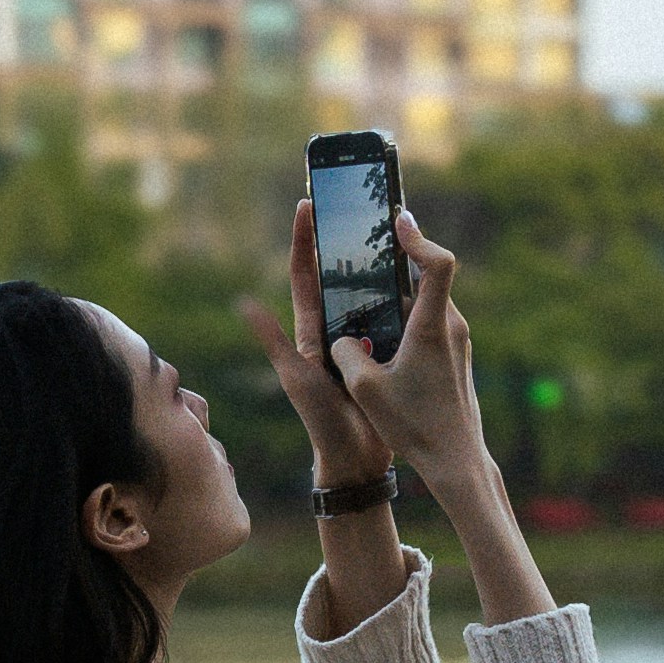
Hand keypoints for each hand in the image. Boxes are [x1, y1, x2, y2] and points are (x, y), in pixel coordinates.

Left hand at [237, 201, 392, 487]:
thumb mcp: (296, 377)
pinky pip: (396, 314)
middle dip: (345, 239)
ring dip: (379, 261)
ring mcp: (362, 338)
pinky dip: (405, 292)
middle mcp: (335, 329)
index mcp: (310, 330)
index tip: (308, 204)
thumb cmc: (320, 420)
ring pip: (370, 291)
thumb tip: (243, 303)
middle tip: (357, 204)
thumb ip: (273, 341)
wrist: (356, 458)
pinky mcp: (387, 351)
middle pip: (340, 274)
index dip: (304, 239)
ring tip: (391, 226)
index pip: (304, 274)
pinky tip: (420, 271)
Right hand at [330, 214, 490, 494]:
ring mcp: (457, 342)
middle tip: (369, 241)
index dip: (418, 236)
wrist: (456, 461)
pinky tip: (381, 331)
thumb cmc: (414, 426)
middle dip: (398, 259)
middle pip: (429, 276)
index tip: (397, 219)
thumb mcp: (365, 388)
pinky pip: (430, 322)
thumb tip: (342, 335)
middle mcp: (451, 327)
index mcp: (432, 327)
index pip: (437, 264)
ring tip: (366, 286)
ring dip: (400, 292)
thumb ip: (345, 351)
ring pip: (427, 302)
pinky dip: (406, 316)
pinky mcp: (455, 357)